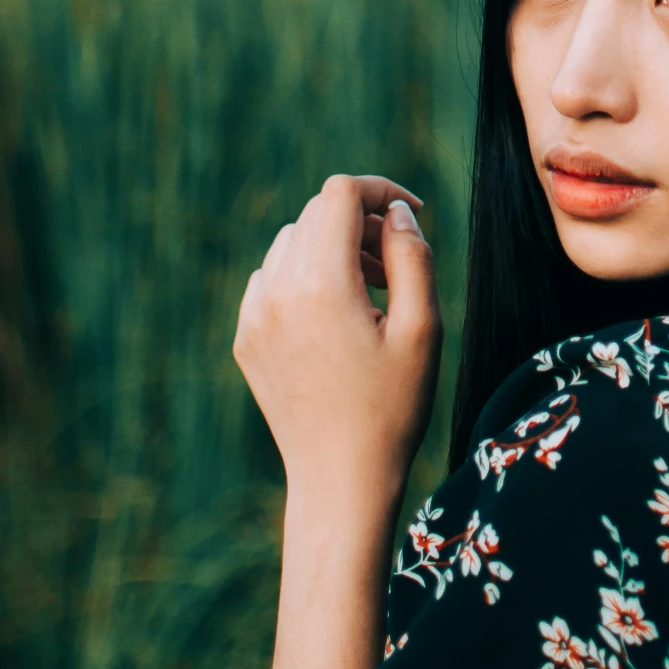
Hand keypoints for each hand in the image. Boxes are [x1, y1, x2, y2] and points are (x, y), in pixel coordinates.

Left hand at [234, 175, 442, 503]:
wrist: (340, 478)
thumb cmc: (392, 407)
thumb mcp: (423, 328)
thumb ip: (412, 256)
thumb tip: (396, 213)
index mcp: (320, 283)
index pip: (339, 194)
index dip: (381, 190)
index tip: (412, 214)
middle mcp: (276, 291)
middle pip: (316, 213)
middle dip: (360, 222)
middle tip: (396, 263)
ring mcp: (254, 315)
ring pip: (292, 242)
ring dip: (333, 248)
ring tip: (371, 292)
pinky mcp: (246, 338)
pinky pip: (272, 278)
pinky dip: (306, 277)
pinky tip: (338, 317)